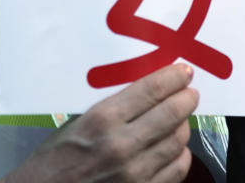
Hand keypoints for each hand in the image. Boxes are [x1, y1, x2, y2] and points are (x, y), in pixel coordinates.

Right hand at [2, 63, 197, 182]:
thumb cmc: (54, 160)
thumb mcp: (77, 124)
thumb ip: (113, 109)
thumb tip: (149, 91)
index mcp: (102, 120)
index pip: (152, 90)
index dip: (175, 77)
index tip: (185, 72)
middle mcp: (121, 145)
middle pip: (173, 113)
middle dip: (187, 99)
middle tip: (190, 94)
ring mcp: (134, 173)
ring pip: (178, 141)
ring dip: (184, 126)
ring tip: (181, 120)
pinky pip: (177, 170)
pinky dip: (180, 155)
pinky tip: (175, 149)